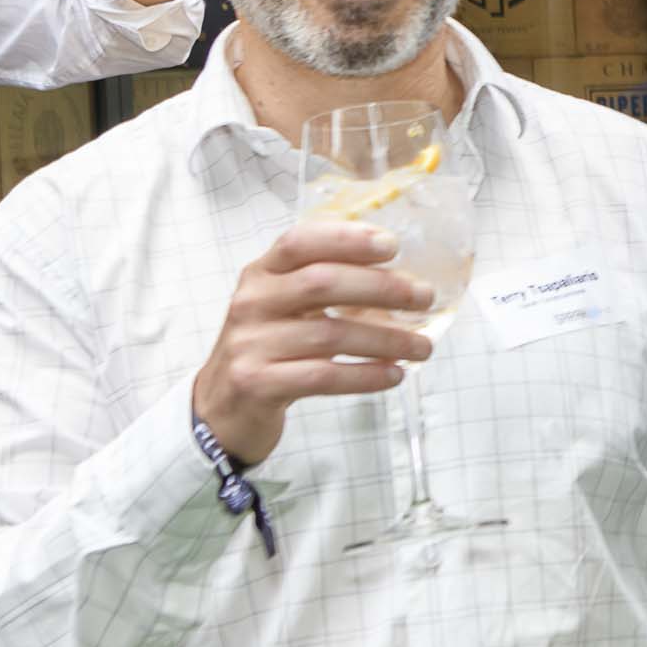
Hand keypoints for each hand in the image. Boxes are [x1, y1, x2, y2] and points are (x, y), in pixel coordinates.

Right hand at [185, 219, 431, 464]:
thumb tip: (403, 278)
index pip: (300, 241)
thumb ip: (325, 285)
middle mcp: (252, 303)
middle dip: (382, 288)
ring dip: (387, 340)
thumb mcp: (284, 307)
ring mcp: (250, 344)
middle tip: (425, 297)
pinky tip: (395, 374)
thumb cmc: (268, 349)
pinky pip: (323, 377)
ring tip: (423, 346)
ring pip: (330, 335)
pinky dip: (366, 376)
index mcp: (261, 274)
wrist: (222, 408)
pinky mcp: (256, 384)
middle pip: (322, 284)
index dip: (347, 239)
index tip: (392, 245)